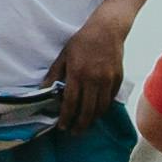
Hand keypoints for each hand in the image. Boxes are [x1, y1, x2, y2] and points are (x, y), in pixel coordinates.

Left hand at [47, 18, 130, 133]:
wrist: (107, 30)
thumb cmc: (82, 41)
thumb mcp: (64, 55)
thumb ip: (54, 74)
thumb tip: (43, 91)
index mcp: (77, 73)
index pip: (71, 102)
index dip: (66, 117)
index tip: (62, 126)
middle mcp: (93, 79)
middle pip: (87, 110)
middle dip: (79, 125)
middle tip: (73, 132)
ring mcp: (107, 80)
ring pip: (100, 108)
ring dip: (92, 120)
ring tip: (85, 125)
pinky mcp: (117, 79)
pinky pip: (110, 100)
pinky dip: (103, 109)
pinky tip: (96, 112)